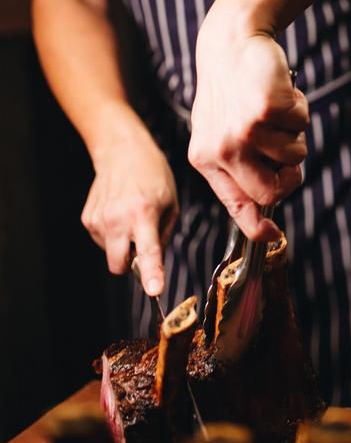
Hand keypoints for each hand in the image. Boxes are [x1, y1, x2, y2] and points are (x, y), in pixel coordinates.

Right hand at [81, 125, 178, 295]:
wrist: (122, 152)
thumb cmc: (152, 175)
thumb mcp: (171, 203)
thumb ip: (164, 235)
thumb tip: (154, 263)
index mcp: (144, 213)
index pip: (148, 251)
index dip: (151, 273)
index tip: (153, 290)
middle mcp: (118, 218)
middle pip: (118, 266)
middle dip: (129, 264)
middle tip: (141, 242)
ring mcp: (99, 219)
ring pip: (110, 253)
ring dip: (121, 243)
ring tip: (130, 215)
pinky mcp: (88, 219)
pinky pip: (102, 241)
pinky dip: (111, 233)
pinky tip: (118, 212)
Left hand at [189, 9, 308, 240]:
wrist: (230, 42)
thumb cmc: (230, 89)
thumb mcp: (219, 129)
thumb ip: (237, 164)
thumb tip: (267, 202)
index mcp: (207, 159)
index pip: (236, 204)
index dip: (257, 225)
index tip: (273, 236)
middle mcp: (223, 149)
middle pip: (272, 190)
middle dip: (290, 176)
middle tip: (289, 154)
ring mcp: (245, 131)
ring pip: (294, 154)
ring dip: (295, 132)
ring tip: (274, 108)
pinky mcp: (267, 110)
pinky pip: (301, 123)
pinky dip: (299, 107)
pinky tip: (279, 91)